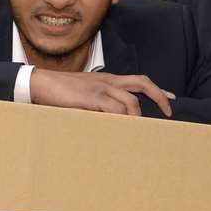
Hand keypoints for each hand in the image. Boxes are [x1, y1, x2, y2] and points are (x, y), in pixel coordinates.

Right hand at [30, 70, 174, 116]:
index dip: (157, 89)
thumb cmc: (61, 90)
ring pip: (130, 101)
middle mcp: (108, 81)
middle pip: (142, 83)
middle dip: (159, 97)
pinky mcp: (91, 98)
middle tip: (168, 112)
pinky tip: (122, 129)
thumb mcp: (85, 92)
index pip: (139, 80)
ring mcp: (100, 88)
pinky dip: (121, 120)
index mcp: (108, 79)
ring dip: (137, 118)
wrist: (40, 83)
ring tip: (138, 131)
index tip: (170, 98)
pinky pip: (114, 110)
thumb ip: (100, 102)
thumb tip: (112, 118)